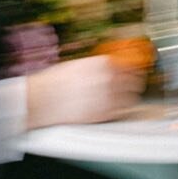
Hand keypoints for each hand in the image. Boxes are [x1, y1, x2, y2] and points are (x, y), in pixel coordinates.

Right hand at [25, 54, 145, 129]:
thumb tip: (111, 70)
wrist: (42, 99)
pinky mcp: (102, 114)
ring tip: (128, 98)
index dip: (134, 70)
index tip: (135, 72)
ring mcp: (107, 97)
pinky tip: (118, 109)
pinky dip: (122, 110)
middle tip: (134, 85)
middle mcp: (107, 79)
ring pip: (131, 98)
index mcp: (102, 64)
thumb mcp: (78, 65)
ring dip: (131, 97)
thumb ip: (98, 68)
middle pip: (134, 81)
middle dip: (135, 83)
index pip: (129, 65)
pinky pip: (121, 112)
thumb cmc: (55, 82)